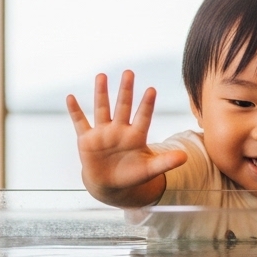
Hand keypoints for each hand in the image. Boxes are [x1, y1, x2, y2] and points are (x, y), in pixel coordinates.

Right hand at [67, 71, 185, 205]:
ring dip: (101, 93)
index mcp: (136, 136)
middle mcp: (120, 130)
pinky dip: (75, 111)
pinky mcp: (87, 140)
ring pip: (102, 109)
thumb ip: (165, 163)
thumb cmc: (132, 175)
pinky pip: (80, 122)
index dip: (147, 105)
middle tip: (129, 73)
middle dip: (126, 91)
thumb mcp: (149, 170)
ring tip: (102, 76)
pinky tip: (70, 97)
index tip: (152, 90)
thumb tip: (185, 157)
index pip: (143, 117)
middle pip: (123, 107)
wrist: (110, 184)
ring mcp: (103, 133)